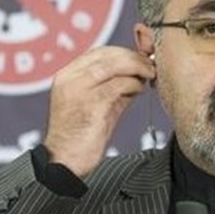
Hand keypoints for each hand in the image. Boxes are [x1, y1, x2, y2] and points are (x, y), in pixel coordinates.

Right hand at [44, 46, 154, 177]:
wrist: (65, 161)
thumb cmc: (80, 138)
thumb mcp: (96, 105)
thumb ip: (113, 88)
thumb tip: (138, 76)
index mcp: (67, 76)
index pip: (98, 52)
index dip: (123, 52)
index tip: (140, 58)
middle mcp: (69, 79)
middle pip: (107, 55)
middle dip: (133, 57)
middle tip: (150, 65)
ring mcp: (78, 90)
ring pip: (113, 66)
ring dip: (136, 67)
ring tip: (149, 75)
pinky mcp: (90, 105)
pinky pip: (117, 85)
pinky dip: (133, 84)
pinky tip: (139, 90)